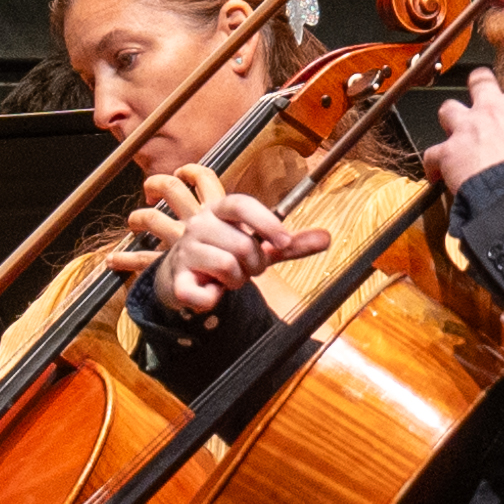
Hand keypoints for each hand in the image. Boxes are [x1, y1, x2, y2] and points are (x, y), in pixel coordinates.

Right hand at [147, 184, 333, 319]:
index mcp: (220, 211)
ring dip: (236, 281)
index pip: (241, 204)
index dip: (266, 222)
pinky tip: (210, 291)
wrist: (185, 276)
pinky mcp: (176, 278)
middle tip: (246, 269)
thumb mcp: (260, 247)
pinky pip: (205, 294)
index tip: (284, 242)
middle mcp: (199, 225)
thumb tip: (327, 237)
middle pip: (242, 244)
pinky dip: (214, 300)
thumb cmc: (224, 256)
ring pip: (227, 267)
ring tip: (227, 278)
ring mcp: (185, 250)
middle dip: (254, 265)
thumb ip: (292, 243)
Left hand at [419, 64, 503, 196]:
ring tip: (451, 127)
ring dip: (449, 117)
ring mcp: (466, 128)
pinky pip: (432, 154)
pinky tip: (436, 174)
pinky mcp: (448, 152)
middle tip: (478, 86)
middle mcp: (491, 110)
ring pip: (448, 108)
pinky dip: (433, 164)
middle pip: (479, 81)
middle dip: (479, 82)